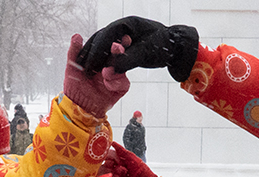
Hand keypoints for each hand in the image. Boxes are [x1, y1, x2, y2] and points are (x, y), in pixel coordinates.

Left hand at [63, 33, 129, 116]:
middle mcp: (110, 65)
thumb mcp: (72, 67)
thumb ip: (74, 52)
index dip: (114, 41)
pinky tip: (107, 84)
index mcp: (101, 58)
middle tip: (117, 47)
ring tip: (105, 72)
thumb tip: (76, 36)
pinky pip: (124, 83)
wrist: (77, 105)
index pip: (110, 46)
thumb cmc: (74, 85)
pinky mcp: (119, 89)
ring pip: (123, 68)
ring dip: (116, 68)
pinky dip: (116, 83)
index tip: (116, 37)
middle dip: (119, 51)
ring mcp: (116, 77)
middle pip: (119, 55)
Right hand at [78, 17, 200, 82]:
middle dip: (91, 55)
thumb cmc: (163, 46)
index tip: (89, 66)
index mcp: (127, 24)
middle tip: (83, 70)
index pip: (106, 36)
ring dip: (92, 57)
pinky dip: (99, 59)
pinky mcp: (123, 44)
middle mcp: (122, 28)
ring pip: (101, 45)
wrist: (175, 47)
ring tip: (83, 71)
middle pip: (100, 39)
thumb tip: (109, 71)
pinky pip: (107, 51)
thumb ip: (127, 61)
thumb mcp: (146, 53)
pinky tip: (94, 69)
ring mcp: (121, 35)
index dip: (96, 51)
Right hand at [100, 142, 159, 176]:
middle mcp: (124, 168)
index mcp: (127, 160)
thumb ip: (122, 151)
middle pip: (111, 165)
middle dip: (111, 166)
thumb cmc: (142, 172)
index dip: (110, 157)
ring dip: (115, 175)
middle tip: (115, 167)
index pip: (114, 156)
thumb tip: (113, 143)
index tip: (109, 158)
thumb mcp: (132, 159)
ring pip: (113, 174)